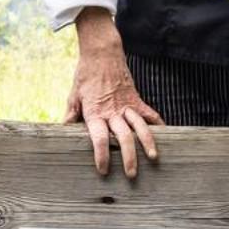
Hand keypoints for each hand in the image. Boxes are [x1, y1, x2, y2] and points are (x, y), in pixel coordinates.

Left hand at [64, 10, 161, 178]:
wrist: (102, 53)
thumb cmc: (85, 75)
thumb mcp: (74, 95)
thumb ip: (71, 114)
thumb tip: (64, 129)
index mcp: (95, 113)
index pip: (99, 138)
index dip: (101, 155)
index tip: (104, 170)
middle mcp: (113, 111)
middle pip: (123, 137)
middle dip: (129, 157)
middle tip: (131, 174)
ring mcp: (127, 105)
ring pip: (140, 127)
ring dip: (148, 143)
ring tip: (154, 158)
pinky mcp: (137, 99)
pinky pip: (150, 114)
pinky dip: (158, 125)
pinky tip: (164, 136)